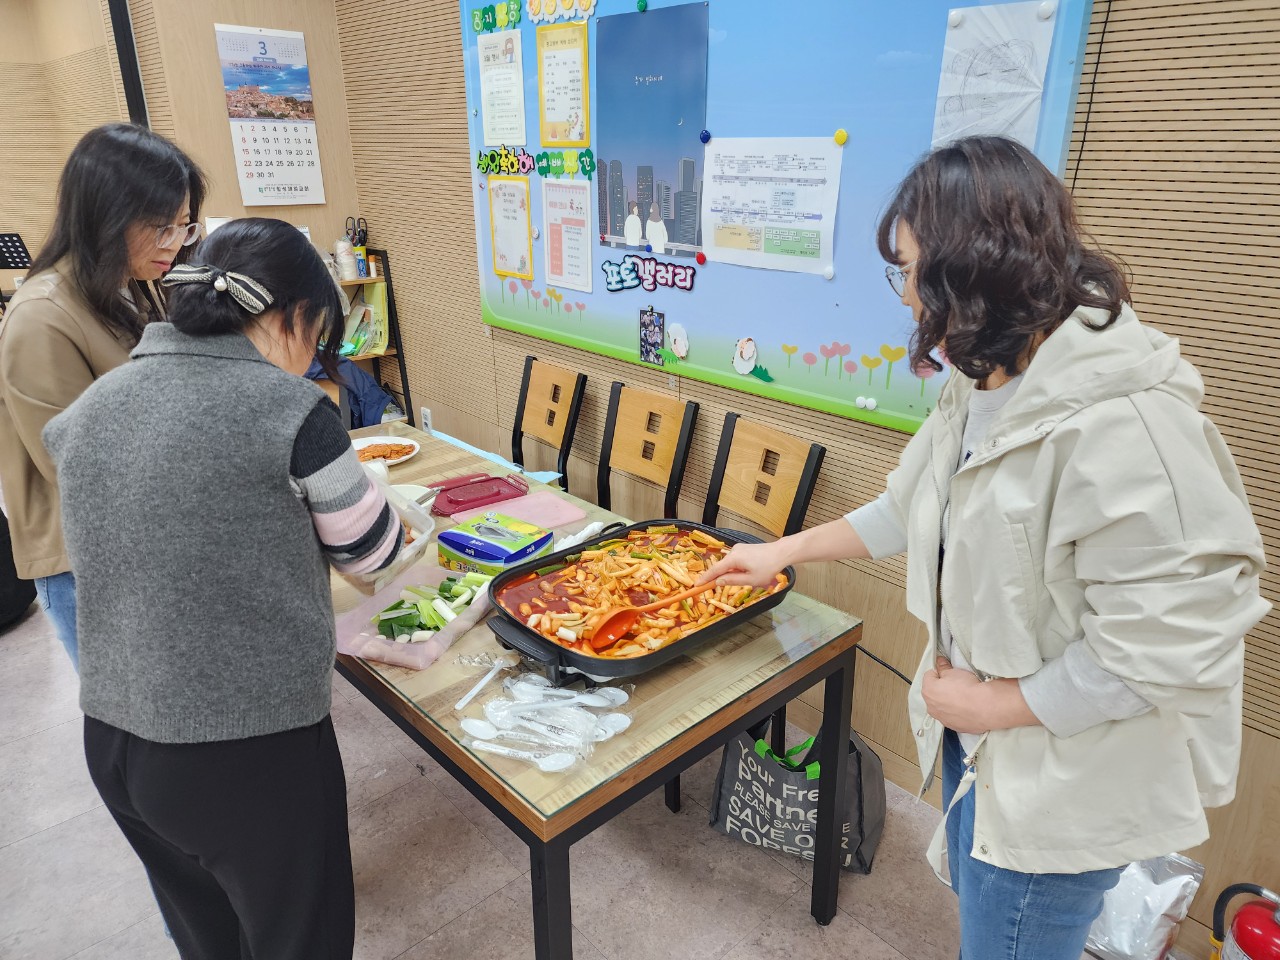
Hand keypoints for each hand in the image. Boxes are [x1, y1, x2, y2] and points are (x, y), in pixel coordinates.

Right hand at [700, 541, 787, 588]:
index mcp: (733, 559)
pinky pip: (735, 560)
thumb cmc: (767, 568)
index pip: (715, 570)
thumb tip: (718, 581)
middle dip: (719, 577)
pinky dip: (736, 568)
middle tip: (718, 588)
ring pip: (729, 564)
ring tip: (746, 579)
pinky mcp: (744, 548)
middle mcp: (733, 551)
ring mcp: (739, 548)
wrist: (781, 553)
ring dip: (731, 573)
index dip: (705, 578)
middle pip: (721, 567)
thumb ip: (732, 580)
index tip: (696, 585)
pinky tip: (747, 572)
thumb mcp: (750, 580)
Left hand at [922, 657, 1039, 734]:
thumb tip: (939, 662)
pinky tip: (967, 708)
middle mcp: (931, 707)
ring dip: (948, 701)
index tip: (950, 672)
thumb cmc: (967, 687)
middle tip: (957, 685)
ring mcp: (942, 719)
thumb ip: (943, 667)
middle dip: (942, 688)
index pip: (929, 675)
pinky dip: (957, 712)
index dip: (940, 672)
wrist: (985, 707)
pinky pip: (952, 716)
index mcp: (928, 691)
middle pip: (934, 693)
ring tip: (963, 697)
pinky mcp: (953, 727)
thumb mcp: (954, 672)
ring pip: (942, 706)